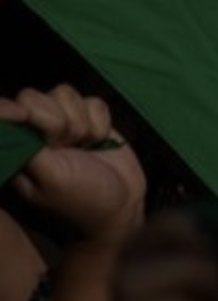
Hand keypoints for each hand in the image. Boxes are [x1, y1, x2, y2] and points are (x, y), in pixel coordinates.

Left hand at [0, 86, 144, 240]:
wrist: (122, 206)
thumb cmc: (81, 198)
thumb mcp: (48, 175)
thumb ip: (26, 143)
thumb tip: (6, 115)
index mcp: (17, 147)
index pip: (5, 112)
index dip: (11, 109)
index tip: (25, 116)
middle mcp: (35, 132)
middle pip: (34, 97)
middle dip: (55, 120)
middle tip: (64, 147)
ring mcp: (64, 124)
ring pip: (65, 94)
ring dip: (80, 122)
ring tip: (84, 147)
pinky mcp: (91, 120)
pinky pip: (93, 101)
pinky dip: (100, 121)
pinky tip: (99, 143)